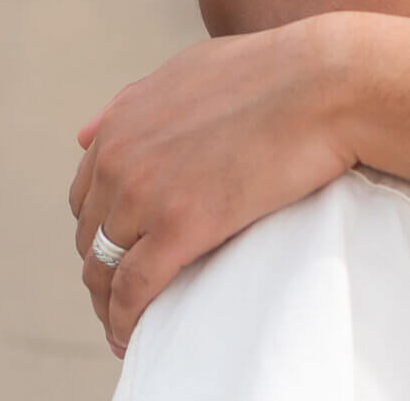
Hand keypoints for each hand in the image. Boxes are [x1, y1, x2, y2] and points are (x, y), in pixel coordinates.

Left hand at [68, 16, 358, 357]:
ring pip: (104, 269)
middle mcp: (121, 157)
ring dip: (109, 303)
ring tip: (126, 325)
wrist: (325, 83)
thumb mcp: (187, 72)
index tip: (122, 252)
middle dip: (104, 269)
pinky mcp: (182, 226)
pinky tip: (132, 337)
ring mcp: (148, 193)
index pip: (86, 196)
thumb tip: (83, 136)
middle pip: (91, 236)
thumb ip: (132, 103)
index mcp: (122, 123)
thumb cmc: (272, 73)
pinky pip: (135, 289)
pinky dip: (126, 320)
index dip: (100, 230)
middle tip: (128, 295)